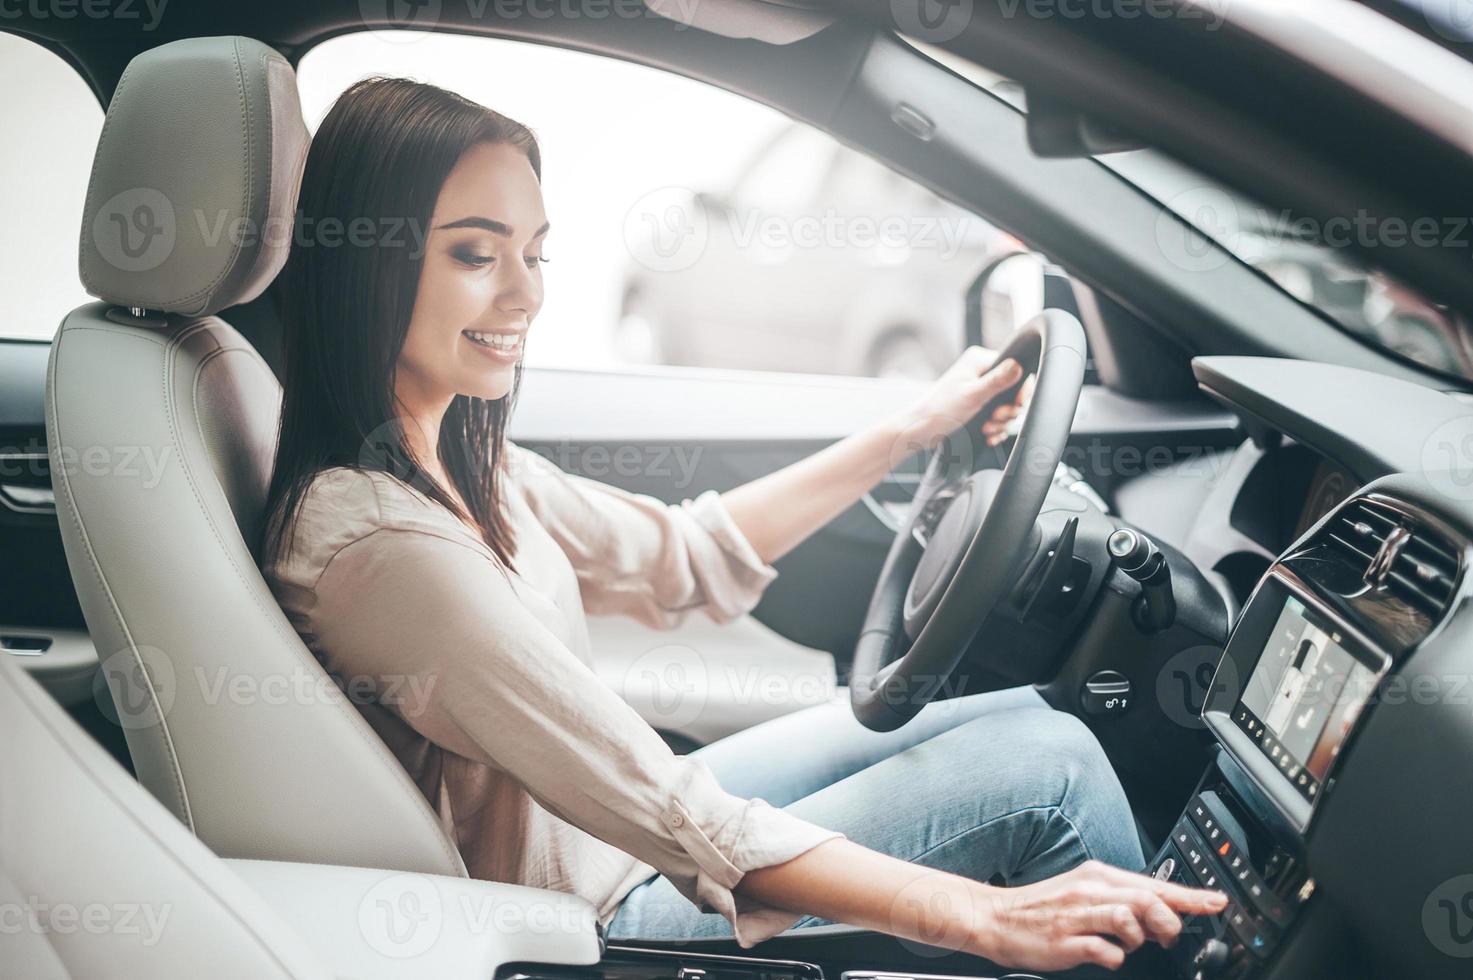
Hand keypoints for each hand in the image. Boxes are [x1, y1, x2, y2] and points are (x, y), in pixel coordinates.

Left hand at [893, 346, 1025, 452]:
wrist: (921, 430)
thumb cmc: (940, 410)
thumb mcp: (972, 394)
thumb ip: (997, 381)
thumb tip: (1018, 365)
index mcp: (980, 361)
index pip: (1016, 368)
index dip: (1020, 390)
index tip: (1015, 404)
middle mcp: (981, 373)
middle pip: (1014, 391)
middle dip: (1008, 410)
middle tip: (995, 417)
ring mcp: (980, 390)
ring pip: (1007, 407)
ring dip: (1001, 422)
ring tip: (987, 428)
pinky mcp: (979, 407)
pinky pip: (999, 418)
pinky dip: (996, 429)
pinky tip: (989, 435)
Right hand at [971, 860, 1228, 971]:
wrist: (994, 917)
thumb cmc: (1040, 909)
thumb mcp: (1082, 891)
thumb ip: (1118, 899)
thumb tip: (1157, 914)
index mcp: (1096, 875)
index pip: (1153, 883)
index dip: (1189, 896)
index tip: (1216, 902)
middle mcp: (1089, 890)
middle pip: (1147, 898)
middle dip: (1169, 920)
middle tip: (1169, 936)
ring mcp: (1077, 915)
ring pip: (1129, 919)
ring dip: (1141, 938)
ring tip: (1132, 945)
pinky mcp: (1065, 941)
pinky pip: (1105, 950)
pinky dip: (1116, 957)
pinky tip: (1108, 957)